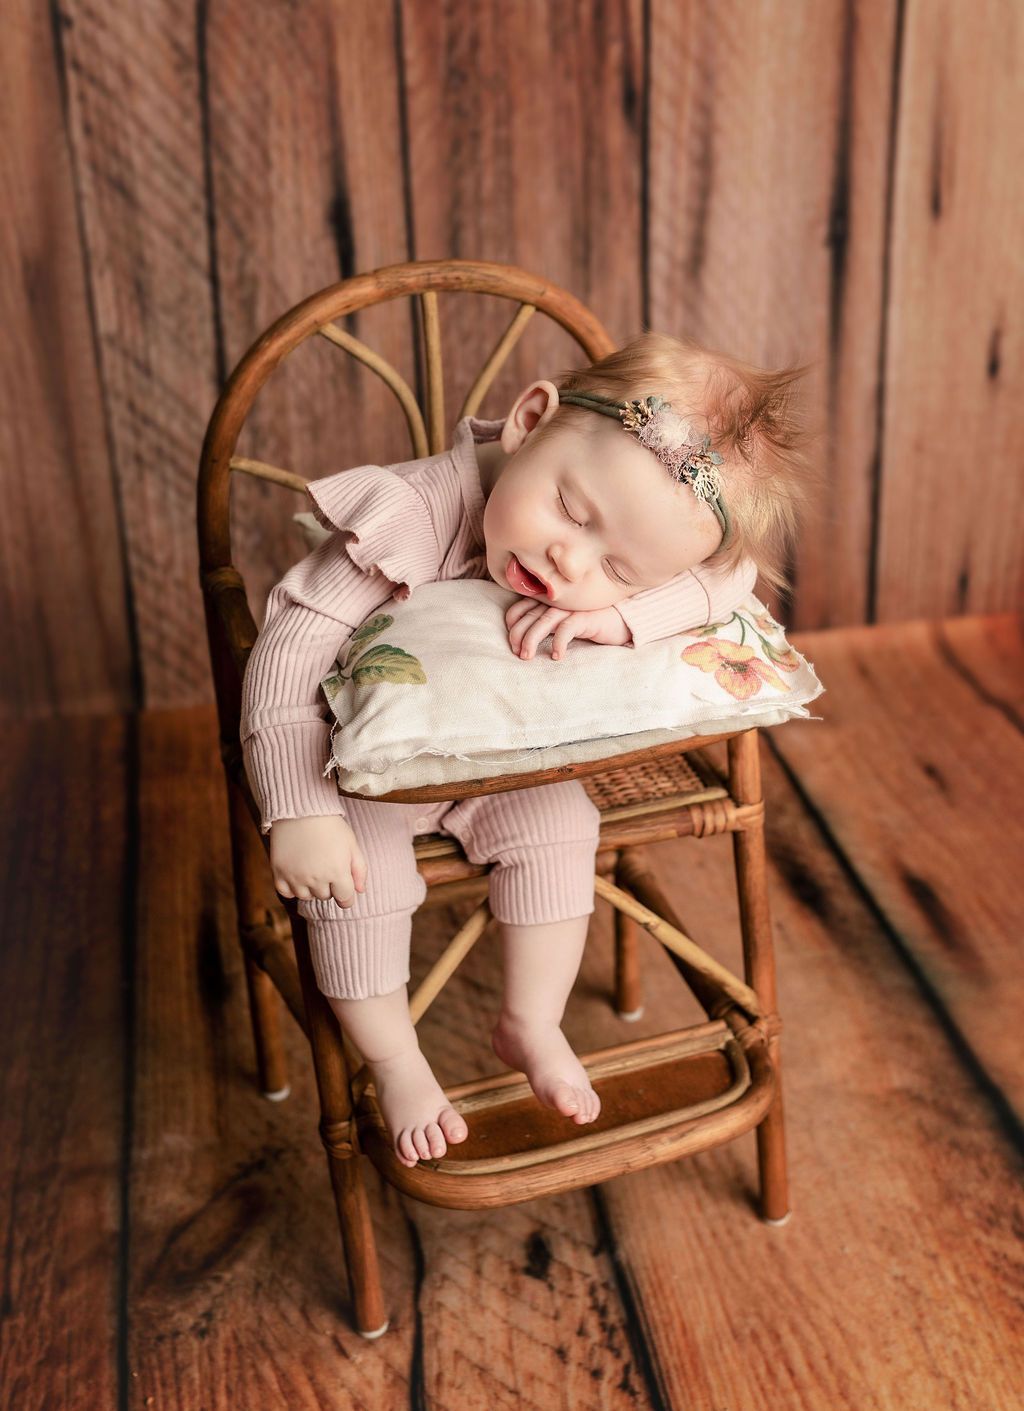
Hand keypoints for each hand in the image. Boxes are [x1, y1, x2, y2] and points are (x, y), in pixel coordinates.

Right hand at [269, 814, 366, 906]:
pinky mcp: (278, 873)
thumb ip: (360, 870)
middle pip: (325, 897)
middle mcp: (316, 879)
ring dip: (310, 887)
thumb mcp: (352, 844)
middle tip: (326, 866)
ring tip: (312, 867)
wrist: (301, 809)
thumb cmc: (330, 825)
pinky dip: (292, 887)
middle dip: (329, 886)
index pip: (346, 900)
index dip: (347, 895)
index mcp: (337, 872)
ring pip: (306, 897)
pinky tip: (297, 872)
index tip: (344, 886)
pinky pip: (286, 893)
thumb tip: (360, 891)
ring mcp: (295, 877)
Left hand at [505, 598, 631, 659]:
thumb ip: (545, 623)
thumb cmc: (589, 621)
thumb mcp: (562, 621)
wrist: (621, 619)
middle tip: (517, 653)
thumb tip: (523, 639)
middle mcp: (557, 602)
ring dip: (532, 639)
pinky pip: (566, 629)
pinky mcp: (585, 617)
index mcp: (549, 600)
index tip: (512, 641)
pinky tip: (556, 656)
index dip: (512, 622)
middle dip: (518, 635)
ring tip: (527, 657)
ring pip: (544, 621)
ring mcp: (571, 608)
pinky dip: (558, 642)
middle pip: (529, 615)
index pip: (521, 606)